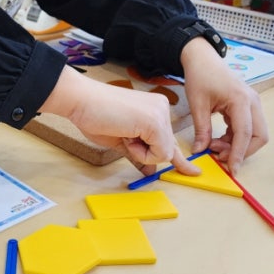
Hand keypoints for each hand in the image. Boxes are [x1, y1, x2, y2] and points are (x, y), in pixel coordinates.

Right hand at [39, 66, 200, 175]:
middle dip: (144, 153)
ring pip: (164, 154)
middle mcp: (162, 109)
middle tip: (124, 136)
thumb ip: (138, 154)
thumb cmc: (95, 117)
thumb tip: (150, 172)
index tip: (192, 171)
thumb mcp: (121, 141)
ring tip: (122, 133)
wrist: (81, 101)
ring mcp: (160, 114)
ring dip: (141, 153)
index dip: (180, 160)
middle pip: (167, 150)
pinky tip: (126, 135)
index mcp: (155, 109)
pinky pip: (158, 154)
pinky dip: (140, 153)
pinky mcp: (155, 122)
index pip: (169, 140)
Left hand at [181, 38, 268, 174]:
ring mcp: (252, 105)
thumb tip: (200, 150)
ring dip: (237, 146)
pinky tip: (218, 140)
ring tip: (213, 146)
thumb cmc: (201, 76)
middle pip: (259, 136)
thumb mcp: (197, 104)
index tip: (232, 170)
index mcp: (240, 100)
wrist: (203, 60)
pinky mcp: (247, 107)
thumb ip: (201, 129)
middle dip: (242, 151)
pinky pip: (247, 129)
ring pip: (255, 134)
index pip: (245, 133)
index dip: (239, 154)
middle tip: (218, 156)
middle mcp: (252, 102)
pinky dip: (235, 139)